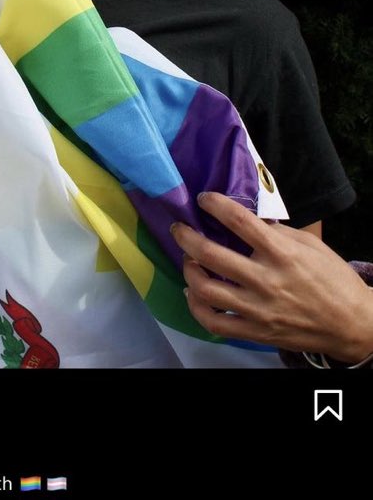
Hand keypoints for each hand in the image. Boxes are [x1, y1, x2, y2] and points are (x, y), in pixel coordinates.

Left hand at [170, 192, 372, 363]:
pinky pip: (214, 323)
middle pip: (211, 254)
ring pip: (205, 289)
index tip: (203, 198)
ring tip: (187, 260)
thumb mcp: (310, 245)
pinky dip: (196, 307)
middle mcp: (266, 280)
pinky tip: (193, 293)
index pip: (239, 221)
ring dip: (188, 270)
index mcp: (281, 253)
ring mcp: (258, 309)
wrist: (352, 325)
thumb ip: (276, 232)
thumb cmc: (333, 279)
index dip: (215, 205)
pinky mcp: (255, 332)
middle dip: (186, 237)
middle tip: (179, 228)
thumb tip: (245, 217)